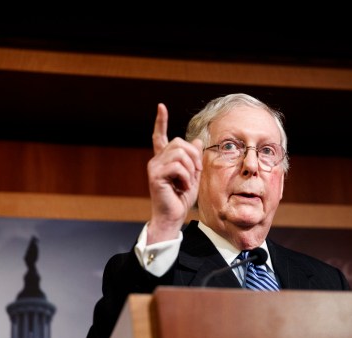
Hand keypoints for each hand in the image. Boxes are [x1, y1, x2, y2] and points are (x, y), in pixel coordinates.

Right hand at [147, 103, 202, 243]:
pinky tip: (182, 186)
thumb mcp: (193, 176)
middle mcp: (157, 160)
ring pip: (180, 154)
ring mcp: (154, 167)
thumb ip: (194, 159)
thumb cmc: (181, 199)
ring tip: (187, 182)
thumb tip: (197, 141)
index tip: (161, 106)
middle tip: (195, 173)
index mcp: (164, 160)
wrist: (172, 217)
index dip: (160, 121)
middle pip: (179, 143)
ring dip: (191, 168)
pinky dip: (186, 176)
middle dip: (194, 157)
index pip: (159, 136)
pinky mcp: (155, 175)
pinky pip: (177, 166)